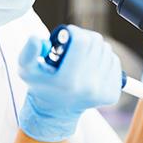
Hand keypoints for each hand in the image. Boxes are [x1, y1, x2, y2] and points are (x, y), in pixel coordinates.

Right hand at [18, 25, 121, 141]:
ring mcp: (103, 92)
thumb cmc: (43, 85)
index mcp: (68, 81)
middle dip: (84, 37)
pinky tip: (91, 65)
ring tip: (81, 56)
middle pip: (96, 43)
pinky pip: (114, 62)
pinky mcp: (112, 93)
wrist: (57, 110)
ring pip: (106, 50)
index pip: (82, 41)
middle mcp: (88, 88)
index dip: (74, 32)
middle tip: (74, 44)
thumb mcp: (27, 70)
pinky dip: (103, 58)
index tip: (68, 35)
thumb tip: (37, 39)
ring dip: (94, 47)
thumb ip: (28, 53)